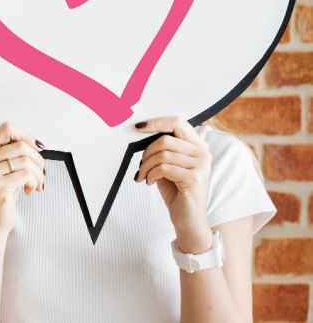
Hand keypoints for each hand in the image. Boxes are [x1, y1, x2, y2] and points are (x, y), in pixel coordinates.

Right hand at [0, 122, 45, 237]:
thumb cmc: (1, 193)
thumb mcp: (3, 167)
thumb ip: (13, 152)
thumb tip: (36, 143)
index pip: (7, 128)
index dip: (25, 135)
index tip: (35, 147)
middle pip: (20, 145)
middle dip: (37, 159)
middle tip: (39, 171)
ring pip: (25, 160)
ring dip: (38, 173)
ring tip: (36, 182)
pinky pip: (26, 175)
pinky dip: (35, 182)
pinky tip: (30, 190)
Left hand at [135, 116, 212, 252]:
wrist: (188, 218)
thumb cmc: (175, 190)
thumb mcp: (168, 164)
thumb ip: (162, 148)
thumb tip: (141, 132)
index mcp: (198, 145)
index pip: (177, 122)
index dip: (156, 122)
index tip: (138, 127)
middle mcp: (203, 153)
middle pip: (165, 139)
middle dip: (146, 153)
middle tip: (141, 166)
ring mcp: (201, 166)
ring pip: (162, 154)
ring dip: (146, 166)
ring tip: (144, 175)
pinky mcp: (194, 178)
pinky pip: (163, 168)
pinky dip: (151, 174)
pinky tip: (149, 182)